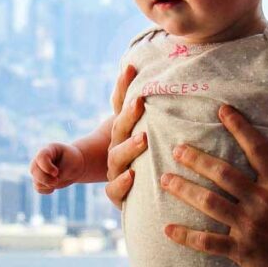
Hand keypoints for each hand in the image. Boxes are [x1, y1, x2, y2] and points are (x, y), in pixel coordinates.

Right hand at [30, 143, 86, 193]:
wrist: (74, 165)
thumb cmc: (72, 160)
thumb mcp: (70, 162)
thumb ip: (60, 172)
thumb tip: (50, 184)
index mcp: (47, 150)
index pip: (41, 157)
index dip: (47, 167)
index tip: (56, 172)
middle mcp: (39, 160)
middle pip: (34, 170)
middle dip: (46, 179)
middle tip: (56, 180)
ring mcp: (38, 170)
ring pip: (36, 181)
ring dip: (47, 185)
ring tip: (57, 181)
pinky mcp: (40, 179)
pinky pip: (38, 188)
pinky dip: (46, 190)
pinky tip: (53, 187)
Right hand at [105, 64, 146, 207]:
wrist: (142, 198)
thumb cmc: (154, 160)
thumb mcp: (154, 132)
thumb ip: (154, 108)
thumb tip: (144, 68)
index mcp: (124, 132)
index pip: (119, 106)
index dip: (122, 87)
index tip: (131, 69)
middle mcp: (117, 150)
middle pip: (119, 130)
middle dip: (128, 115)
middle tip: (140, 101)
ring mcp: (116, 171)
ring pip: (116, 158)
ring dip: (129, 147)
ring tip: (143, 138)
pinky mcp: (118, 196)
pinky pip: (113, 190)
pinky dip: (121, 183)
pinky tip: (132, 175)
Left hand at [161, 105, 267, 266]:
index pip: (256, 149)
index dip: (239, 127)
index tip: (222, 110)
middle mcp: (261, 202)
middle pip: (222, 173)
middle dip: (196, 158)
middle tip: (177, 149)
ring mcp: (249, 226)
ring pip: (209, 201)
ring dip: (184, 189)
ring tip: (165, 179)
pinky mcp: (241, 250)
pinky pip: (207, 241)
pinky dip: (185, 236)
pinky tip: (167, 228)